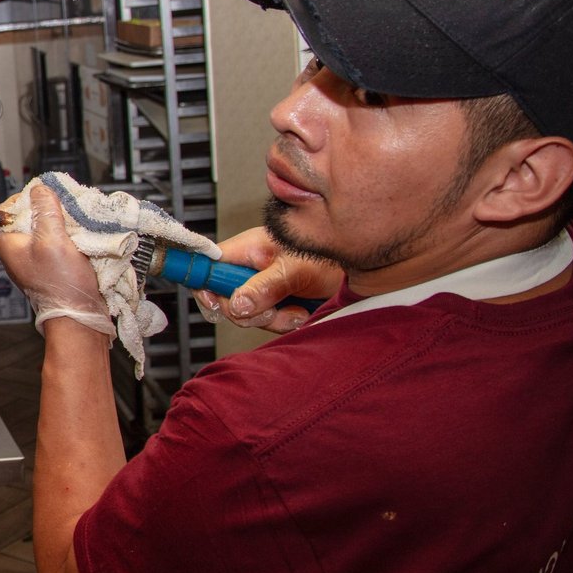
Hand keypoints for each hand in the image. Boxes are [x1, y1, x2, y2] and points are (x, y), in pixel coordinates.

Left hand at [0, 187, 111, 338]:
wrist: (80, 317)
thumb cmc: (61, 284)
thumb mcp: (52, 240)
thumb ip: (45, 211)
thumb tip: (40, 189)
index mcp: (8, 242)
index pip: (11, 208)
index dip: (31, 198)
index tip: (50, 196)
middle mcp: (19, 250)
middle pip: (32, 216)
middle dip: (52, 209)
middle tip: (69, 208)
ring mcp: (37, 258)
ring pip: (49, 228)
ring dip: (65, 222)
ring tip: (78, 221)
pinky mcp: (54, 265)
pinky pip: (61, 242)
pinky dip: (72, 236)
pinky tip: (83, 236)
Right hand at [193, 226, 342, 333]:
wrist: (367, 271)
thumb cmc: (333, 259)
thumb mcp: (296, 270)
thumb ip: (264, 286)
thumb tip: (235, 304)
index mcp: (249, 249)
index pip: (209, 264)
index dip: (206, 284)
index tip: (218, 302)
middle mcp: (252, 268)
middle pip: (226, 298)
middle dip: (251, 312)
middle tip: (275, 308)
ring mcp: (263, 288)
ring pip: (248, 315)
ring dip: (275, 319)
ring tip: (298, 309)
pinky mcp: (277, 305)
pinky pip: (268, 323)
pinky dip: (286, 323)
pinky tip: (303, 313)